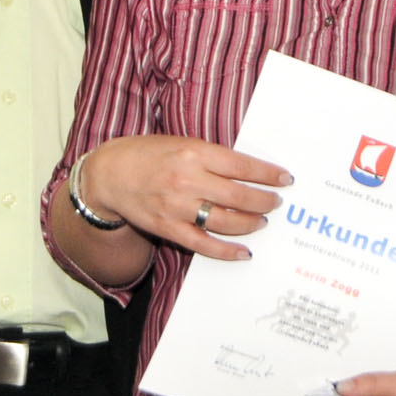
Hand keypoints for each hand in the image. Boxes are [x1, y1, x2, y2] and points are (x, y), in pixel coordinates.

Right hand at [80, 134, 289, 261]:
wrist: (109, 174)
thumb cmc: (149, 154)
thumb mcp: (183, 143)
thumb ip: (212, 157)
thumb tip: (249, 171)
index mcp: (194, 153)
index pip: (242, 166)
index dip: (268, 174)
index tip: (285, 179)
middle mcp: (188, 180)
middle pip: (239, 196)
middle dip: (264, 201)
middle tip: (276, 203)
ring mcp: (177, 207)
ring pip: (226, 221)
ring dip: (250, 223)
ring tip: (262, 221)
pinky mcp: (168, 228)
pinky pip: (203, 244)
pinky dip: (227, 250)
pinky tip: (244, 251)